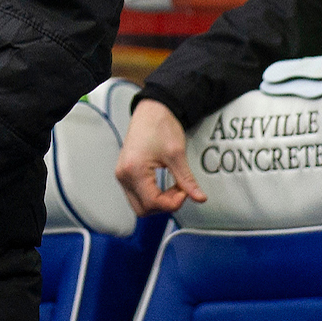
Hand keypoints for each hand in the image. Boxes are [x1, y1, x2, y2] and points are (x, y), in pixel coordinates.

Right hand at [116, 98, 206, 214]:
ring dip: (158, 201)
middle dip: (164, 205)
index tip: (185, 192)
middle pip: (143, 209)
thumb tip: (199, 198)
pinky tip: (164, 185)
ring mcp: (122, 175)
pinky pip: (136, 195)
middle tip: (180, 191)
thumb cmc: (160, 126)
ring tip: (173, 187)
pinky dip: (152, 195)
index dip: (172, 203)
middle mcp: (123, 175)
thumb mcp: (177, 154)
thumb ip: (187, 180)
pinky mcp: (125, 174)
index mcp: (134, 170)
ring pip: (139, 205)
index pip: (152, 202)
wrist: (151, 110)